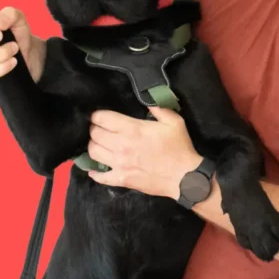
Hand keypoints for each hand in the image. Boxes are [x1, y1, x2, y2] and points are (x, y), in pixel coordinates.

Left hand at [85, 107, 202, 198]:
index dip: (97, 115)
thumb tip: (146, 98)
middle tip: (99, 129)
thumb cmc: (179, 148)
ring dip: (94, 146)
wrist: (185, 177)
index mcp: (132, 129)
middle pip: (94, 134)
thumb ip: (158, 108)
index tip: (98, 116)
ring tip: (99, 145)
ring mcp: (119, 164)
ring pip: (93, 153)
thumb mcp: (174, 121)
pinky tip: (95, 169)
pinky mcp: (121, 179)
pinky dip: (95, 173)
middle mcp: (121, 145)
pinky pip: (100, 177)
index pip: (102, 118)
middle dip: (94, 129)